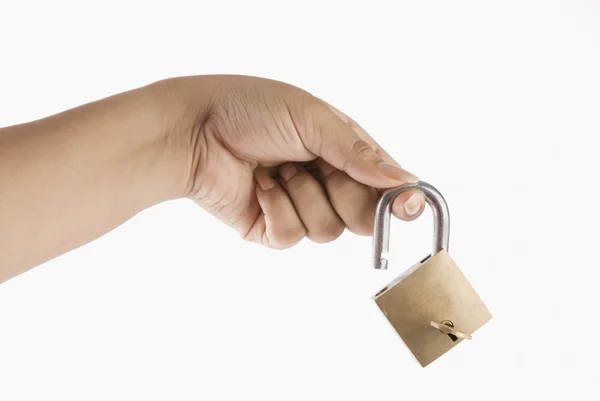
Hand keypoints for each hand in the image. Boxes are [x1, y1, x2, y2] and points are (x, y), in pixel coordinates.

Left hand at [164, 75, 425, 248]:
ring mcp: (299, 206)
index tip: (409, 204)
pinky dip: (276, 207)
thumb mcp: (312, 119)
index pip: (385, 184)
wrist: (194, 130)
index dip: (400, 198)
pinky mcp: (272, 227)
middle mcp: (325, 181)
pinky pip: (292, 236)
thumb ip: (359, 153)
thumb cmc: (251, 110)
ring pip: (329, 230)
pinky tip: (259, 184)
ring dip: (302, 196)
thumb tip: (407, 181)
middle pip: (364, 217)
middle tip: (320, 170)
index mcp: (342, 150)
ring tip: (277, 168)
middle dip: (345, 195)